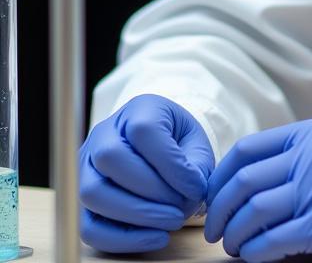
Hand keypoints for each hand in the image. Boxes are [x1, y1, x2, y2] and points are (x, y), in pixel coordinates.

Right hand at [79, 94, 213, 252]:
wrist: (160, 149)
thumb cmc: (179, 143)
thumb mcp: (195, 142)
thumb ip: (194, 163)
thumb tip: (188, 194)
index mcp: (138, 109)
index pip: (143, 130)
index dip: (170, 164)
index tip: (196, 186)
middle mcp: (103, 134)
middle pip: (111, 158)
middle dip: (151, 190)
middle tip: (181, 208)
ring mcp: (85, 167)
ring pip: (93, 193)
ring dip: (136, 215)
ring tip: (172, 222)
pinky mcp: (80, 201)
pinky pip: (89, 227)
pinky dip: (122, 239)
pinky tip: (155, 238)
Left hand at [204, 116, 311, 262]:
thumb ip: (291, 160)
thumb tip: (232, 187)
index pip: (247, 150)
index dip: (220, 178)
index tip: (212, 201)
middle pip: (245, 181)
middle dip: (219, 211)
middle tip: (216, 231)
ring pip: (255, 211)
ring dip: (235, 236)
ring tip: (235, 247)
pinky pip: (275, 239)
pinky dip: (255, 252)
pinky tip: (253, 257)